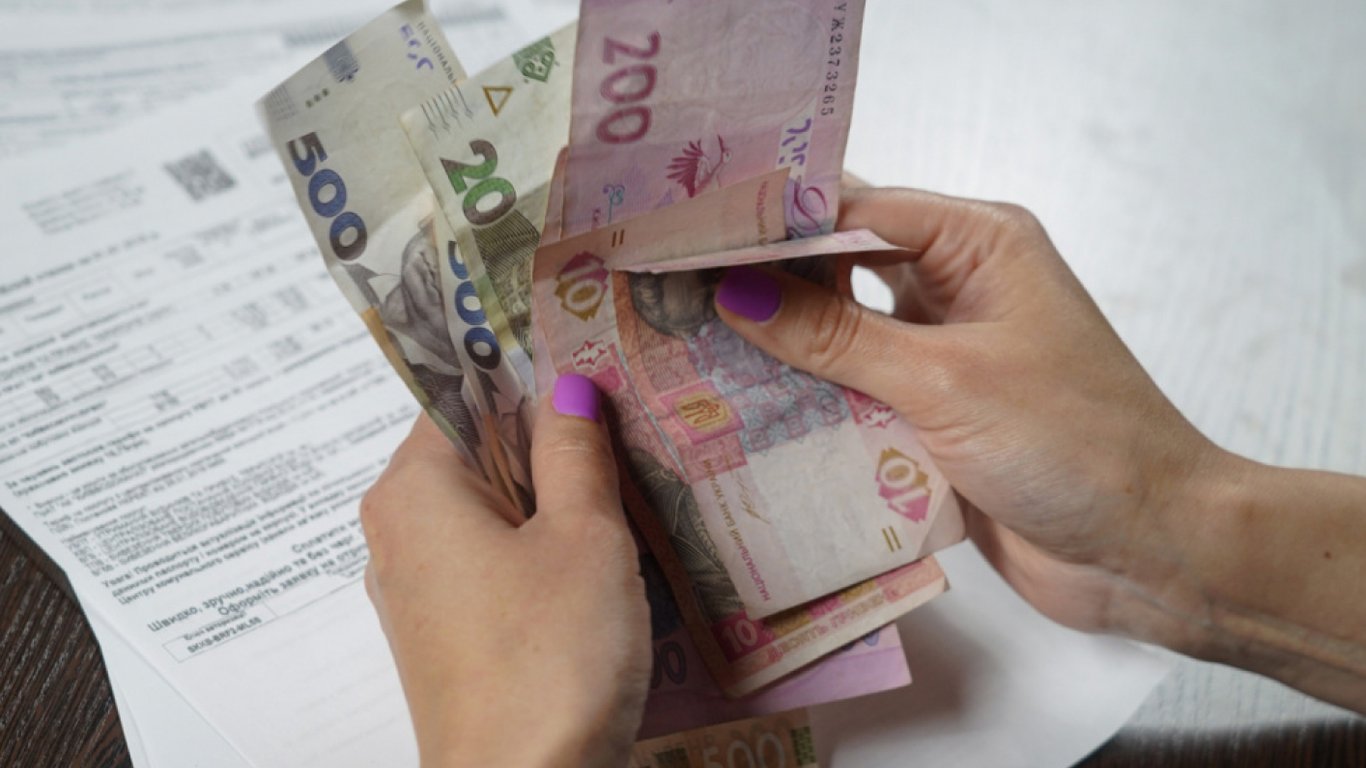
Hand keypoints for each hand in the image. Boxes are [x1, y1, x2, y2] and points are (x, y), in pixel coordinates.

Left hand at [360, 375, 651, 767]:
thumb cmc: (551, 657)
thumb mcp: (584, 536)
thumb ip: (575, 450)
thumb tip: (567, 385)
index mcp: (413, 488)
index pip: (466, 392)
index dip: (533, 374)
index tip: (597, 365)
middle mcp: (397, 530)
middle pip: (478, 451)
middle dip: (550, 441)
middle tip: (630, 429)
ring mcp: (416, 590)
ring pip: (491, 510)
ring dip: (554, 500)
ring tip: (627, 492)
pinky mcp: (445, 637)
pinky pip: (491, 562)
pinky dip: (540, 551)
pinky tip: (597, 563)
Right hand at [712, 187, 1220, 637]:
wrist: (1148, 551)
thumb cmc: (1073, 442)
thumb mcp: (944, 379)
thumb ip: (835, 337)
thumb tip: (736, 291)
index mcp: (978, 242)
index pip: (856, 209)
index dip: (773, 222)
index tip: (688, 237)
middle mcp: (957, 286)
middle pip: (842, 268)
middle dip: (767, 282)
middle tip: (672, 289)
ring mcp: (943, 354)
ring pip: (841, 335)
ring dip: (779, 347)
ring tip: (684, 344)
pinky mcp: (932, 417)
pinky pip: (854, 395)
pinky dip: (806, 402)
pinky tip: (736, 409)